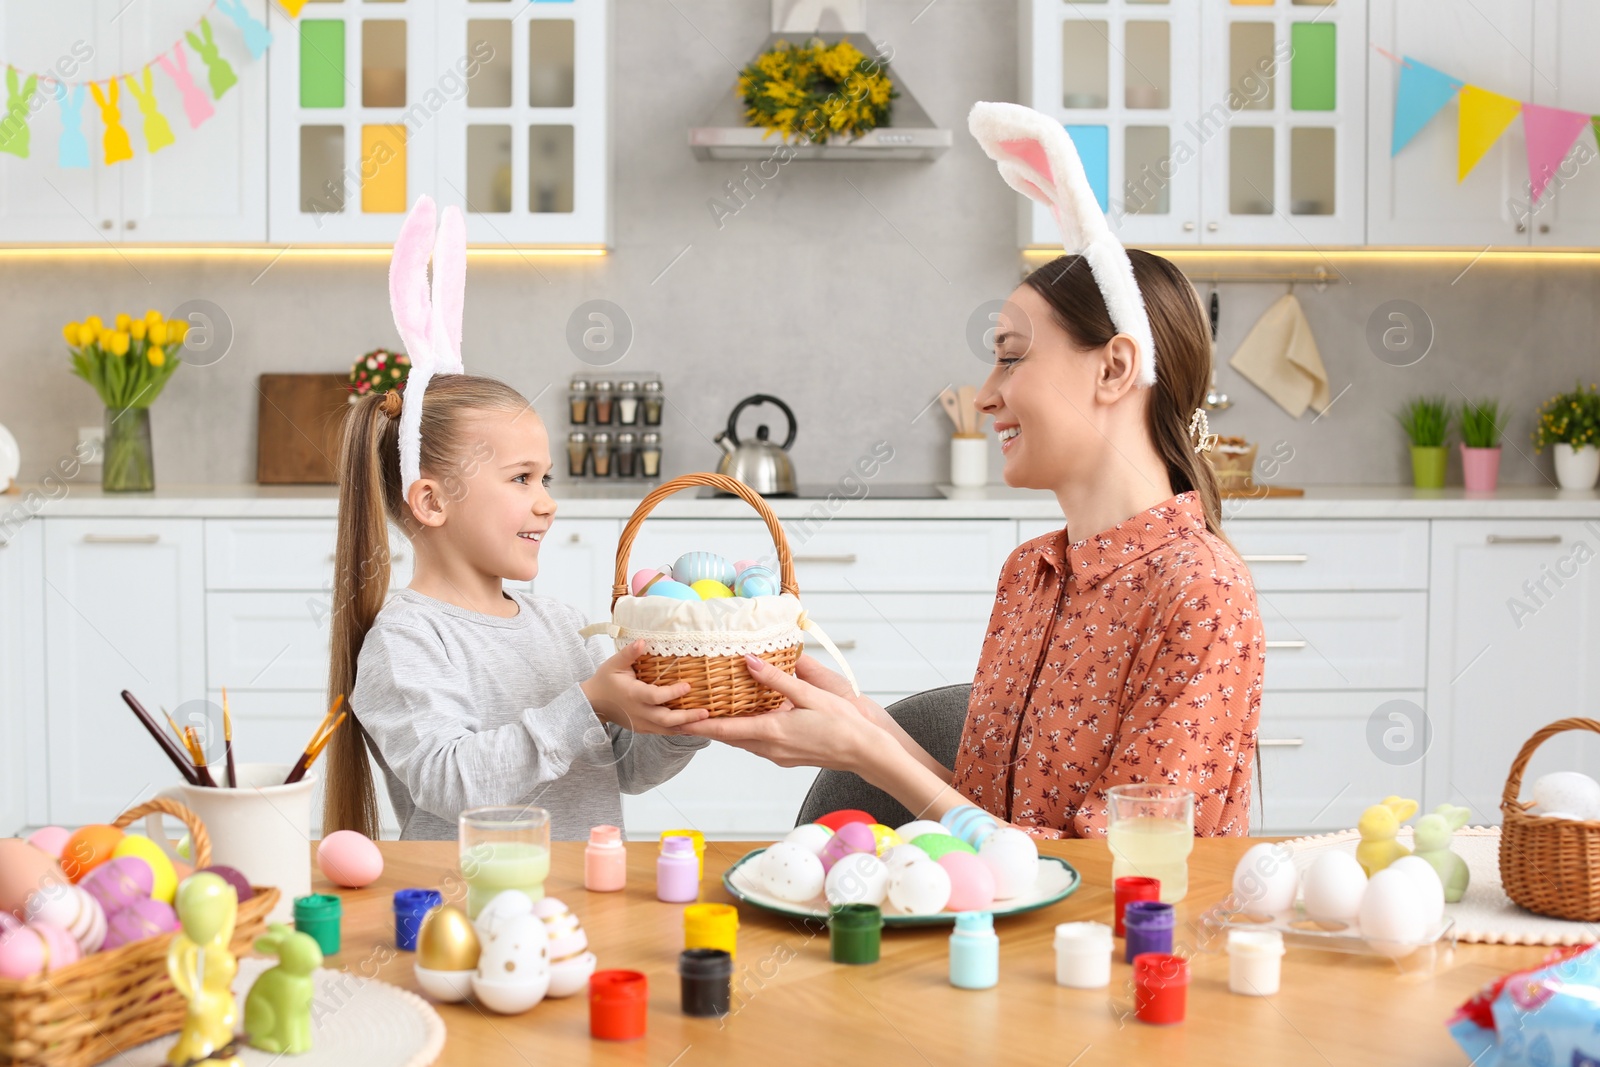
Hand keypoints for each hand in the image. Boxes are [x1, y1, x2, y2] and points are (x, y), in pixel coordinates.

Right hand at [581, 640, 708, 734]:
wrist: (593, 704)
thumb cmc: (605, 680)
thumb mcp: (614, 664)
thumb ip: (629, 653)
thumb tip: (642, 641)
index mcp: (632, 695)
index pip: (655, 697)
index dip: (672, 693)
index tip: (688, 686)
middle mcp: (639, 712)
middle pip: (666, 720)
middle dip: (687, 717)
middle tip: (706, 712)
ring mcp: (641, 724)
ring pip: (667, 729)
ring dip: (686, 726)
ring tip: (705, 721)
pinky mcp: (643, 729)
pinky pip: (663, 732)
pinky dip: (679, 730)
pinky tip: (693, 726)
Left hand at [670, 655, 888, 769]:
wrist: (864, 752)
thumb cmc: (841, 723)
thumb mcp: (808, 694)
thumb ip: (775, 679)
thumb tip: (748, 662)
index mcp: (772, 732)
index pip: (725, 730)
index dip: (699, 725)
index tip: (678, 721)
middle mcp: (770, 748)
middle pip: (730, 738)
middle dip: (707, 727)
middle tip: (687, 715)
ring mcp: (778, 756)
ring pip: (744, 742)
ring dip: (726, 730)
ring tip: (710, 715)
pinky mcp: (787, 757)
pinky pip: (758, 744)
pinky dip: (745, 733)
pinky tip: (747, 721)